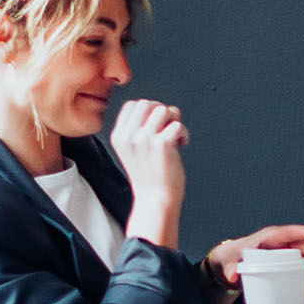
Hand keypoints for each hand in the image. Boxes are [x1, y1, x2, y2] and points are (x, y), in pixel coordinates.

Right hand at [109, 99, 187, 249]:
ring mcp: (145, 139)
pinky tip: (181, 144)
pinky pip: (178, 124)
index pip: (132, 105)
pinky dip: (184, 133)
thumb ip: (136, 130)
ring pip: (164, 110)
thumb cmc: (148, 177)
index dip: (149, 109)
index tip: (156, 123)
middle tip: (168, 127)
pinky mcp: (162, 144)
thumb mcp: (131, 151)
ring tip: (174, 136)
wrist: (155, 200)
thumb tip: (156, 109)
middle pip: (148, 103)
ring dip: (175, 121)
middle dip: (163, 111)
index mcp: (119, 136)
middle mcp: (130, 136)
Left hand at [209, 227, 303, 290]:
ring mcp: (288, 252)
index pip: (288, 232)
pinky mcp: (290, 262)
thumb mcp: (230, 262)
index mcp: (269, 237)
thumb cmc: (233, 258)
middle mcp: (282, 242)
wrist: (234, 262)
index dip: (301, 232)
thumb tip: (232, 277)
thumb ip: (230, 268)